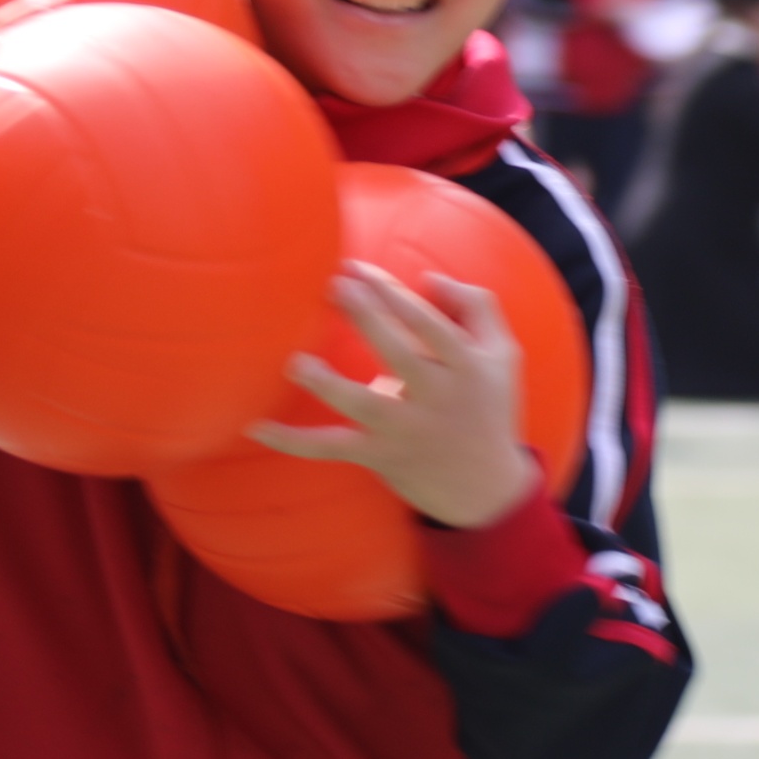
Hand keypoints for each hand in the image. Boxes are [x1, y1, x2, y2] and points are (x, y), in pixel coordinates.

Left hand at [245, 266, 537, 531]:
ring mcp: (406, 430)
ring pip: (364, 406)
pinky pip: (331, 448)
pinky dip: (293, 442)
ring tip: (297, 362)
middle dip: (367, 318)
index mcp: (466, 366)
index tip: (357, 269)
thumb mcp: (503, 354)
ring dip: (329, 385)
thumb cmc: (489, 407)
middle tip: (333, 284)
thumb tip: (430, 278)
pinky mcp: (380, 457)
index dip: (392, 293)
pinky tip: (255, 427)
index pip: (429, 323)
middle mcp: (437, 398)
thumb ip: (476, 306)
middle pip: (399, 353)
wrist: (487, 490)